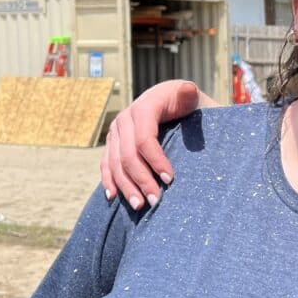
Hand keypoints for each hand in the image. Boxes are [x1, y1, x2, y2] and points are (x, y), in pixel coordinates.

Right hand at [100, 80, 199, 208]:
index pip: (144, 138)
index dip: (156, 160)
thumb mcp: (191, 97)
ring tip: (139, 206)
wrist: (175, 102)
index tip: (171, 179)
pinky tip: (113, 197)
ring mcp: (116, 131)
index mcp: (145, 106)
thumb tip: (187, 91)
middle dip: (141, 180)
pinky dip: (109, 180)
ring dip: (126, 186)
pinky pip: (106, 164)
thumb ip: (189, 95)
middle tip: (156, 200)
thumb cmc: (188, 104)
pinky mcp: (113, 143)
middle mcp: (126, 118)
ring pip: (115, 163)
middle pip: (128, 154)